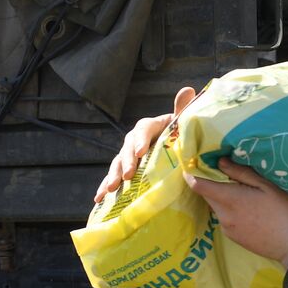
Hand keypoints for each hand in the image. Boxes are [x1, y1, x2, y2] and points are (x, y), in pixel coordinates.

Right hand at [94, 87, 195, 202]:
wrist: (180, 152)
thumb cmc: (183, 136)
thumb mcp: (184, 124)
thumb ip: (183, 110)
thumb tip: (188, 89)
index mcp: (152, 126)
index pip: (143, 128)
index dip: (141, 139)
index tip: (141, 152)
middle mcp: (136, 139)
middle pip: (127, 147)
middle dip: (126, 161)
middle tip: (128, 175)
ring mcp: (129, 155)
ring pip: (118, 163)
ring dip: (113, 175)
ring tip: (111, 189)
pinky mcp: (126, 170)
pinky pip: (113, 178)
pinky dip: (105, 187)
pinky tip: (98, 199)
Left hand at [185, 158, 287, 267]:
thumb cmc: (283, 211)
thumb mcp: (266, 186)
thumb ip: (241, 173)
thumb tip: (220, 162)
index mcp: (230, 199)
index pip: (199, 186)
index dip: (192, 175)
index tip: (194, 166)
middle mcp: (223, 215)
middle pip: (208, 196)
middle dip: (212, 185)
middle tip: (229, 177)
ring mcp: (226, 228)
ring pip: (217, 207)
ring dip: (223, 199)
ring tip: (244, 196)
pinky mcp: (232, 237)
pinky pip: (225, 219)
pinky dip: (230, 211)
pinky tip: (249, 212)